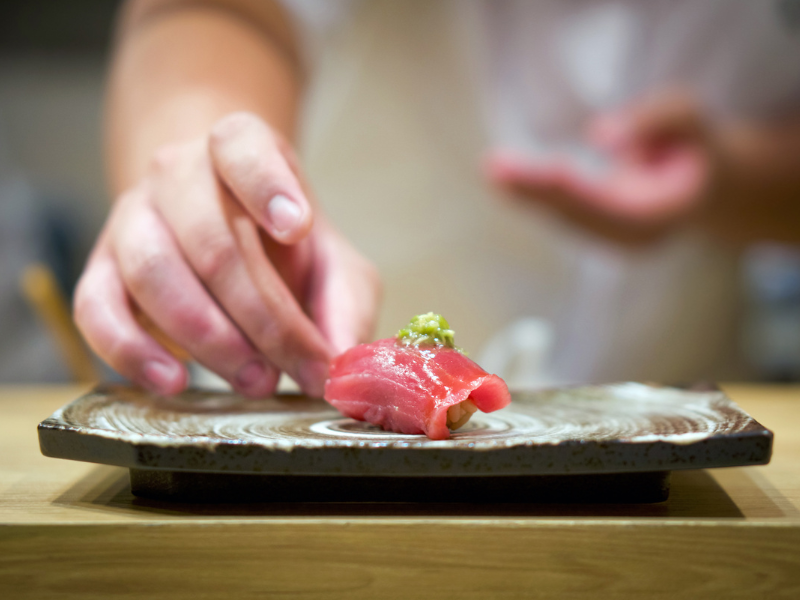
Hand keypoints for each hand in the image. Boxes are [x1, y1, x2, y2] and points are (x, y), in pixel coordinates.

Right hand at [75, 112, 379, 396]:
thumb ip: (346, 307)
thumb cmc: (284, 248)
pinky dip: (131, 351)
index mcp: (240, 151)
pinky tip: (173, 381)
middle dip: (260, 315)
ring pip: (153, 273)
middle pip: (209, 239)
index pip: (242, 146)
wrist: (222, 229)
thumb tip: (341, 366)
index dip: (267, 184)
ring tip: (256, 380)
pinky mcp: (100, 270)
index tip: (299, 228)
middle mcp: (178, 175)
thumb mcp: (334, 264)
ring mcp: (132, 219)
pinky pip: (96, 308)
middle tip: (297, 367)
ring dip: (209, 338)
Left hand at [485, 92, 719, 242]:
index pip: (609, 205)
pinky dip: (534, 196)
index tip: (544, 169)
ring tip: (493, 169)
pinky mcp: (600, 234)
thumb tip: (597, 135)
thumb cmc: (696, 144)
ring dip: (526, 194)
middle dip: (536, 192)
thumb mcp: (688, 117)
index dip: (573, 189)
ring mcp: (618, 242)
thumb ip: (653, 120)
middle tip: (495, 168)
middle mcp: (638, 238)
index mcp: (665, 214)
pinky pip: (563, 215)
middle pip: (579, 214)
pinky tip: (504, 178)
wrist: (708, 186)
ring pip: (565, 218)